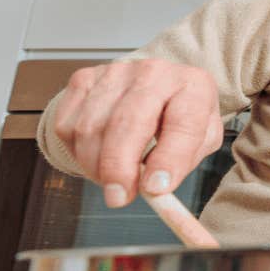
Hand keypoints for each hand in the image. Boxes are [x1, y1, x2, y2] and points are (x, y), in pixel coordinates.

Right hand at [53, 59, 223, 206]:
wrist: (157, 87)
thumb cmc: (181, 117)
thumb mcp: (201, 139)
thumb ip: (183, 163)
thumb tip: (154, 189)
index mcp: (193, 86)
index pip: (182, 123)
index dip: (168, 159)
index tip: (154, 189)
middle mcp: (154, 73)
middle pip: (127, 122)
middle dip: (119, 167)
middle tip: (119, 198)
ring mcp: (115, 72)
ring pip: (91, 127)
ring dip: (96, 166)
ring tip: (112, 180)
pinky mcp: (84, 79)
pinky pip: (67, 125)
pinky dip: (78, 153)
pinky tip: (97, 158)